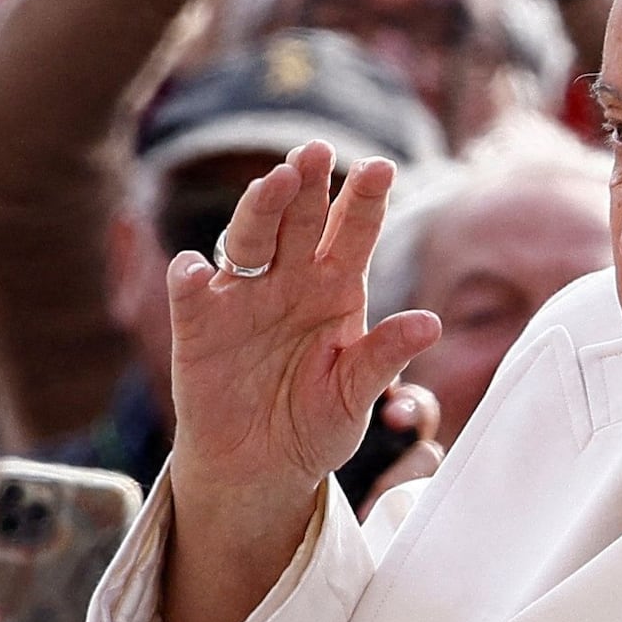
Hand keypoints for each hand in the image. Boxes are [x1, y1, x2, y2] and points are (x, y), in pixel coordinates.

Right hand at [156, 143, 442, 621]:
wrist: (261, 469)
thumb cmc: (315, 425)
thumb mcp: (356, 397)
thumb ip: (385, 357)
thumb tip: (431, 324)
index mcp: (336, 285)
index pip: (353, 230)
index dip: (365, 198)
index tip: (381, 168)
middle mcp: (289, 278)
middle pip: (298, 218)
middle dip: (308, 183)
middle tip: (317, 152)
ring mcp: (242, 296)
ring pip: (249, 239)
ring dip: (259, 209)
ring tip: (274, 183)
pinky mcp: (199, 326)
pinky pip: (192, 296)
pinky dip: (190, 279)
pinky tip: (195, 267)